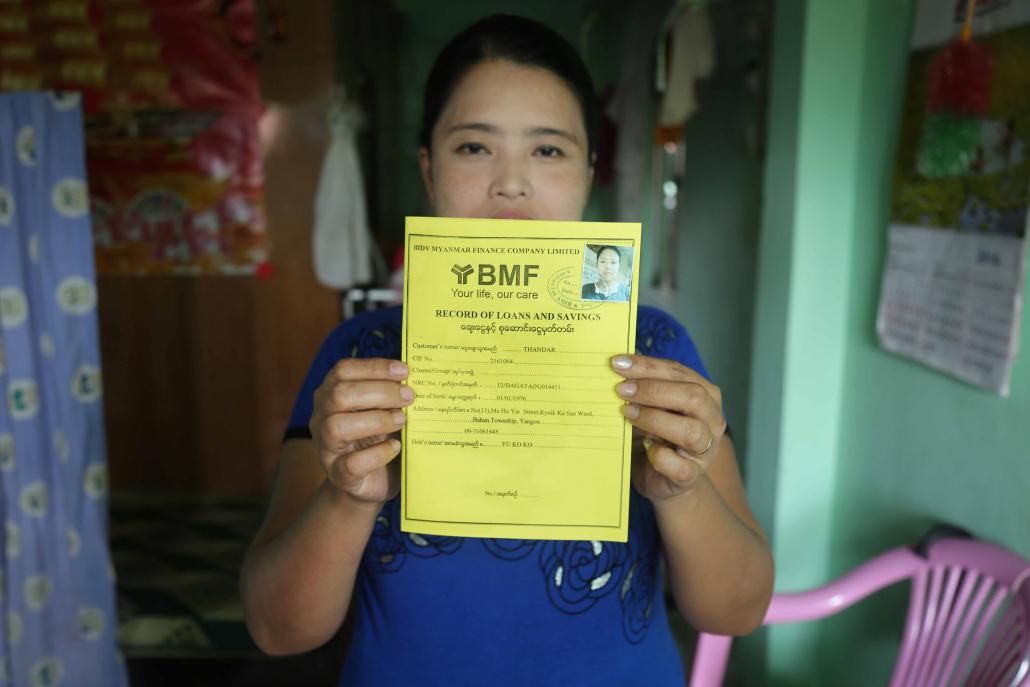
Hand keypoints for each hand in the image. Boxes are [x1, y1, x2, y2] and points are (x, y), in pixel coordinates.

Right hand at [309, 358, 412, 503]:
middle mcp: (321, 418)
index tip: (404, 370)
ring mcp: (326, 448)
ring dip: (376, 420)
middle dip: (379, 392)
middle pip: (339, 394)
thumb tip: (416, 377)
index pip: (343, 371)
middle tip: (409, 397)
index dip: (373, 367)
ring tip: (402, 420)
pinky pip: (352, 463)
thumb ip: (391, 394)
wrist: (374, 481)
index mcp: (331, 395)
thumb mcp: (383, 410)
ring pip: (336, 427)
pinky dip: (378, 453)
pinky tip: (395, 448)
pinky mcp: (338, 475)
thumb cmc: (379, 437)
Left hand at [611, 355, 726, 501]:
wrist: (659, 476)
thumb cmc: (653, 434)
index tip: (618, 363)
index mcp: (704, 394)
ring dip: (655, 419)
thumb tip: (617, 365)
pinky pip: (680, 466)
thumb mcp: (649, 406)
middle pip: (693, 396)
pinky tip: (644, 448)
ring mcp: (706, 450)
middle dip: (654, 390)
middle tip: (621, 390)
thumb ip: (642, 388)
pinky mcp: (692, 475)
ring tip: (627, 414)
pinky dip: (659, 456)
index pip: (679, 372)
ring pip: (691, 431)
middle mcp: (712, 419)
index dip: (648, 367)